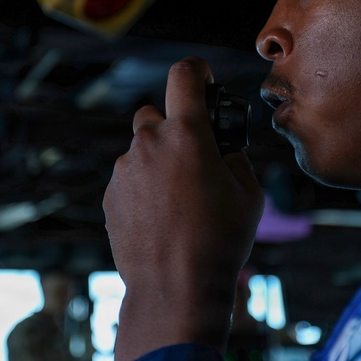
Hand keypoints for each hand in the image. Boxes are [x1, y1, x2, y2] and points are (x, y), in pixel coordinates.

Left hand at [104, 57, 264, 360]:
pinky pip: (129, 179)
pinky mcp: (110, 196)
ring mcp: (124, 170)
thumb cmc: (219, 242)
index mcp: (187, 134)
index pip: (185, 75)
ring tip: (180, 201)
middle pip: (155, 114)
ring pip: (140, 150)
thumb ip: (237, 161)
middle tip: (195, 157)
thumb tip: (225, 153)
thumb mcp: (250, 196)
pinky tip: (162, 220)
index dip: (197, 71)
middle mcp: (149, 144)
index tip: (204, 81)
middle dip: (174, 127)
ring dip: (158, 162)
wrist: (175, 289)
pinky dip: (143, 189)